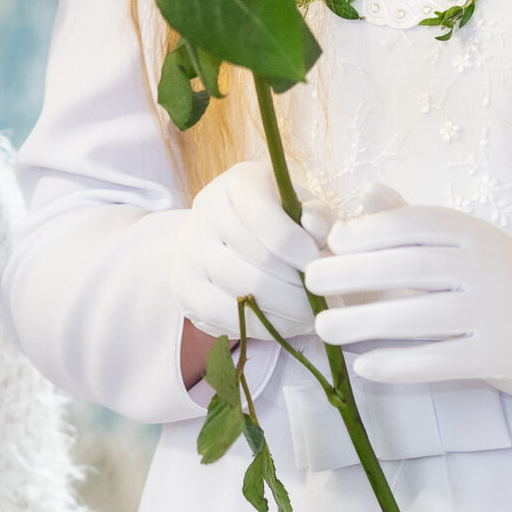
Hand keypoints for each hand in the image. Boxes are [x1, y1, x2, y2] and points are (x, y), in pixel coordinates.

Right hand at [172, 158, 318, 339]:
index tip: (323, 267)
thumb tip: (316, 229)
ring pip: (243, 292)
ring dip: (286, 312)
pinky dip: (262, 327)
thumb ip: (317, 216)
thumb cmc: (273, 219)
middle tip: (326, 301)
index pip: (268, 220)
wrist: (218, 238)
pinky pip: (226, 318)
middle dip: (300, 288)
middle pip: (259, 261)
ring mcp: (190, 252)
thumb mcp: (300, 208)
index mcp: (239, 184)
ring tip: (312, 315)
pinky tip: (285, 324)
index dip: (301, 249)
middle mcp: (206, 212)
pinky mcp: (185, 289)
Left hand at [305, 205, 511, 404]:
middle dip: (354, 274)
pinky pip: (439, 362)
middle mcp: (486, 269)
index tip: (332, 240)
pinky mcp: (494, 357)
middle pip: (411, 268)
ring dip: (365, 321)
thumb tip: (362, 193)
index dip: (370, 230)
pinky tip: (363, 366)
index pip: (416, 224)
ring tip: (324, 326)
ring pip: (420, 317)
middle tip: (312, 281)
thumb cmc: (493, 278)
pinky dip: (398, 365)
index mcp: (475, 233)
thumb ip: (410, 219)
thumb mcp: (463, 240)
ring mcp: (492, 314)